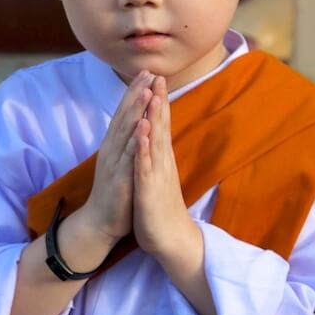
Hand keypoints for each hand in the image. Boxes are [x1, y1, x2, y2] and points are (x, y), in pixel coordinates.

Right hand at [83, 69, 153, 243]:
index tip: (145, 73)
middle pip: (124, 116)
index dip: (134, 93)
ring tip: (146, 90)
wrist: (100, 222)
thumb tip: (133, 126)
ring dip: (135, 110)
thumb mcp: (120, 163)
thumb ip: (125, 144)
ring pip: (126, 131)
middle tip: (146, 72)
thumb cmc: (115, 193)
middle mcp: (112, 149)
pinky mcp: (119, 177)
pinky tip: (142, 124)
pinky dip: (135, 138)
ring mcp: (115, 162)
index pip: (125, 114)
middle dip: (135, 93)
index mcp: (114, 146)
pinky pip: (128, 155)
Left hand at [132, 74, 190, 256]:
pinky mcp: (149, 190)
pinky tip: (143, 133)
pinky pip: (146, 166)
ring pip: (155, 141)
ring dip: (154, 118)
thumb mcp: (158, 176)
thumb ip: (158, 156)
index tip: (156, 77)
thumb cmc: (161, 207)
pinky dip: (144, 148)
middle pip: (161, 126)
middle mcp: (162, 162)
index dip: (158, 101)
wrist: (170, 239)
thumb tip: (156, 138)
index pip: (160, 124)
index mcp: (161, 158)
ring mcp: (157, 174)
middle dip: (158, 100)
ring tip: (153, 95)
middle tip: (159, 74)